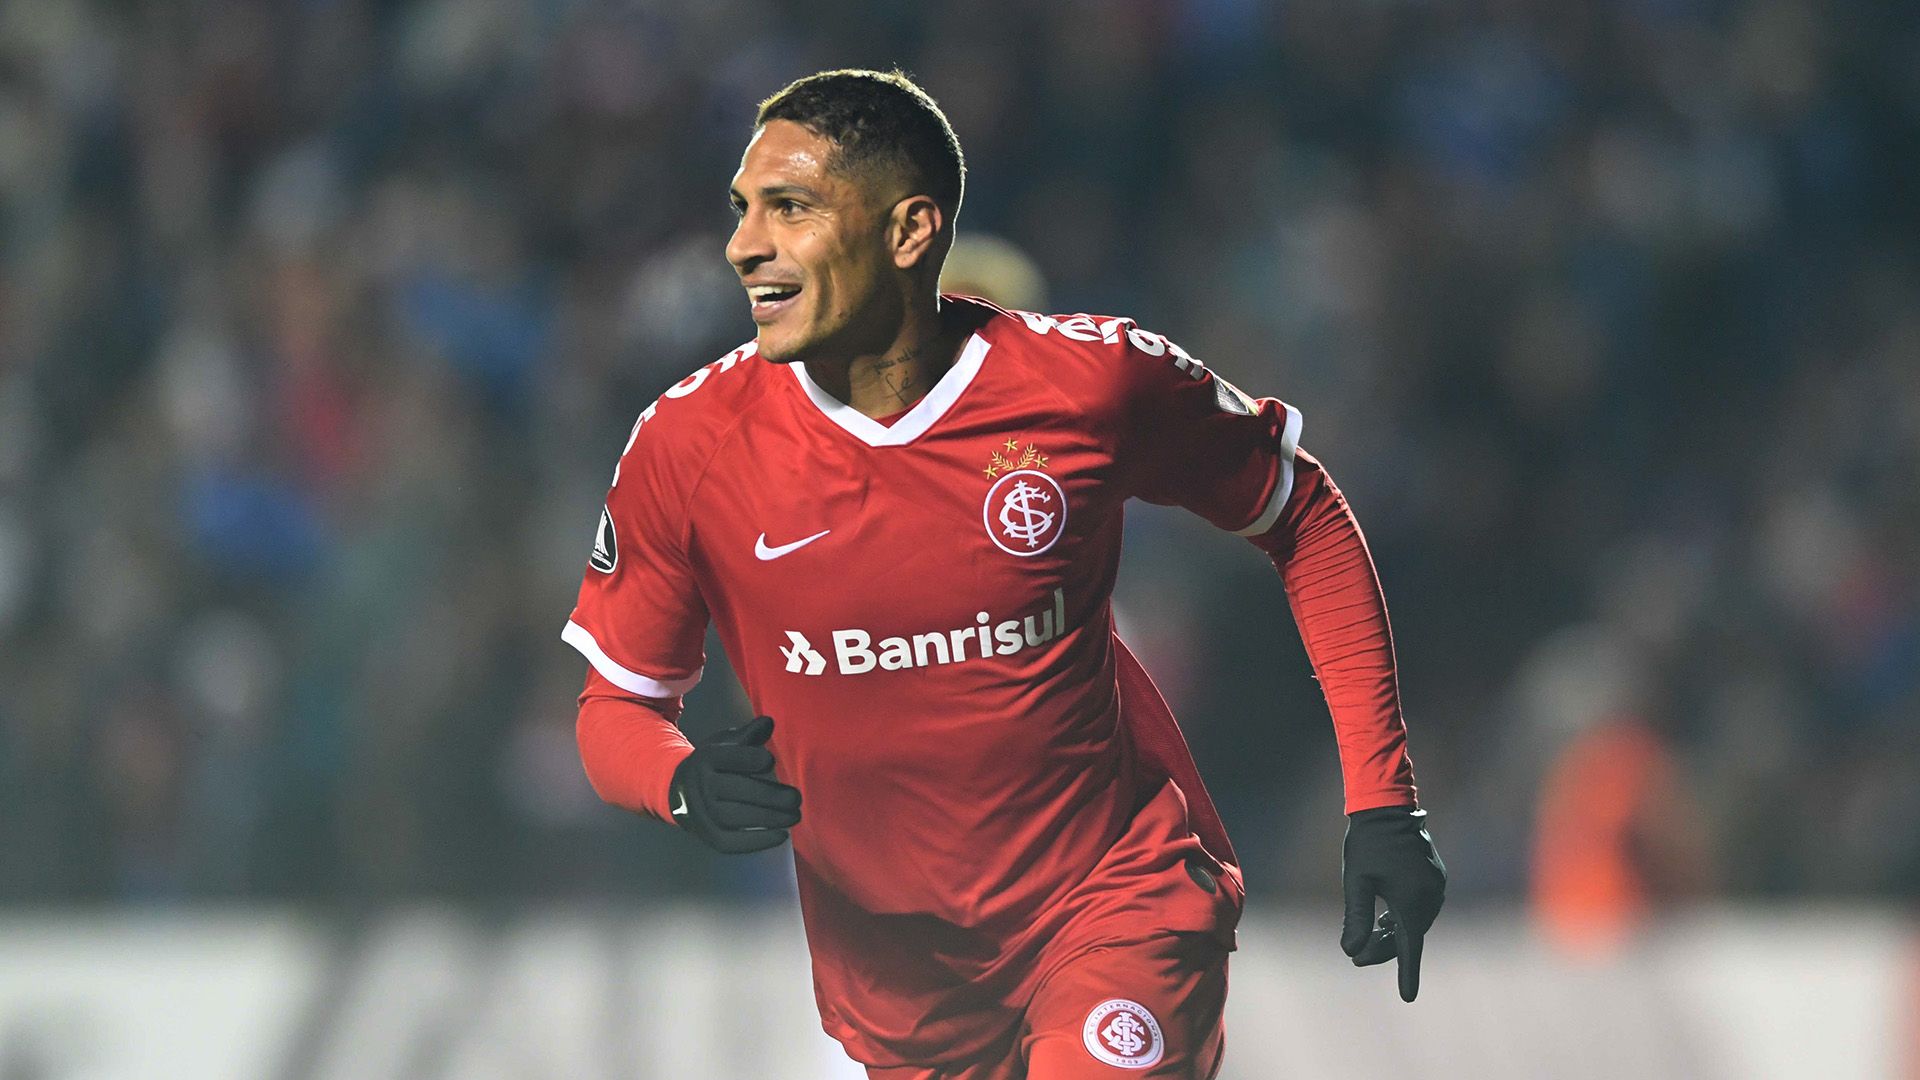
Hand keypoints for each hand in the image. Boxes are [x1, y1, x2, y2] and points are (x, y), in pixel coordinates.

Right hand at [669, 716, 801, 853]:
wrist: (679, 790)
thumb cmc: (714, 763)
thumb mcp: (726, 744)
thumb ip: (749, 735)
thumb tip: (769, 722)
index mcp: (706, 758)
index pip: (729, 758)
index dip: (752, 760)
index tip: (770, 761)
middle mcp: (700, 785)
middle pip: (735, 790)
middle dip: (769, 795)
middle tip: (796, 799)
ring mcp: (702, 812)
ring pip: (734, 817)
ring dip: (768, 819)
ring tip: (794, 816)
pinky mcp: (707, 835)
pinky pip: (730, 843)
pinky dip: (757, 842)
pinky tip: (781, 836)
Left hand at [1341, 806, 1446, 1001]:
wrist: (1387, 807)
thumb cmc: (1367, 844)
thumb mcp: (1356, 883)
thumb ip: (1357, 918)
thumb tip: (1351, 951)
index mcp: (1413, 902)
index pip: (1409, 947)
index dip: (1407, 974)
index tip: (1408, 997)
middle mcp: (1430, 897)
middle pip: (1409, 935)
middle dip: (1384, 949)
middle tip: (1356, 958)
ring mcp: (1436, 886)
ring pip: (1415, 921)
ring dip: (1394, 933)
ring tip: (1370, 940)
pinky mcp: (1434, 876)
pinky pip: (1420, 906)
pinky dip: (1403, 917)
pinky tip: (1386, 921)